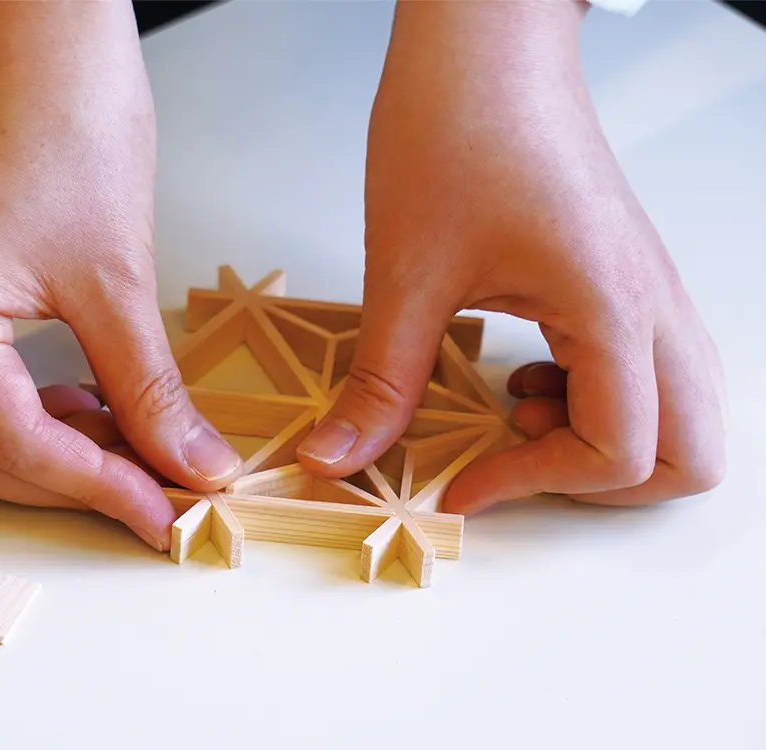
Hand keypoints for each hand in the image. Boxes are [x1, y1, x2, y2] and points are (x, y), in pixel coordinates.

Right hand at [0, 1, 241, 551]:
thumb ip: (151, 390)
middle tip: (149, 491)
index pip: (12, 443)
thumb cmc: (66, 116)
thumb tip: (191, 467)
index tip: (162, 515)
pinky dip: (8, 415)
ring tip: (117, 447)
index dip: (97, 490)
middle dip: (62, 484)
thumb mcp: (118, 277)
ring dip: (31, 456)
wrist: (32, 33)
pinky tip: (75, 405)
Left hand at [297, 1, 726, 512]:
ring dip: (604, 441)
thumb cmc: (455, 128)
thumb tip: (336, 458)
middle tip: (516, 461)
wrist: (483, 44)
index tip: (458, 482)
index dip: (533, 485)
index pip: (620, 452)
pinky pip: (646, 371)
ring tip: (516, 410)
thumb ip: (378, 382)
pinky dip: (595, 398)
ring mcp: (648, 291)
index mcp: (612, 306)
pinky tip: (523, 372)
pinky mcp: (624, 278)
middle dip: (605, 485)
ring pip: (681, 413)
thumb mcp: (405, 273)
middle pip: (692, 454)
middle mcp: (651, 305)